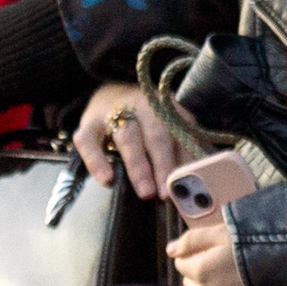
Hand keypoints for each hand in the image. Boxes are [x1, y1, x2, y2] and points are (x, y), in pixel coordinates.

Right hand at [74, 83, 185, 199]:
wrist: (110, 92)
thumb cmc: (145, 120)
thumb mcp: (167, 128)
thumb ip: (181, 151)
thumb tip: (198, 184)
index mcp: (168, 109)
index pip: (180, 135)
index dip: (186, 160)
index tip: (190, 184)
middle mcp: (143, 107)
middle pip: (157, 135)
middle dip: (164, 165)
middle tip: (168, 193)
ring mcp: (114, 112)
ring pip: (128, 137)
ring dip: (138, 166)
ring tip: (146, 192)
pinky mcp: (88, 123)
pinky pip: (89, 141)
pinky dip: (97, 160)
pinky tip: (106, 179)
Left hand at [167, 219, 247, 285]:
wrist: (286, 258)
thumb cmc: (253, 242)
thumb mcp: (220, 232)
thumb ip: (191, 239)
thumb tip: (169, 250)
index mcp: (200, 271)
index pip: (180, 261)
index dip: (192, 249)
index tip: (211, 243)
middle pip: (189, 278)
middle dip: (198, 265)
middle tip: (220, 252)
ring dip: (209, 277)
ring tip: (230, 263)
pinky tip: (236, 275)